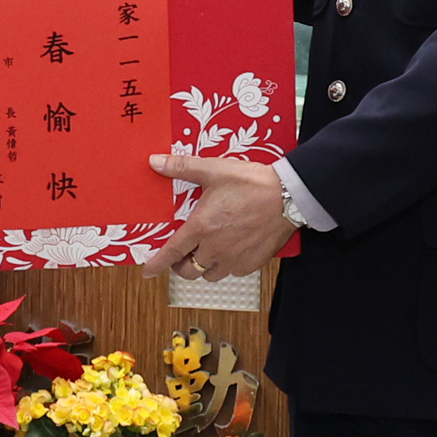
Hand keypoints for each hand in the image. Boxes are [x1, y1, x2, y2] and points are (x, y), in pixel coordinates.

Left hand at [144, 152, 294, 280]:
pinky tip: (230, 250)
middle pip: (188, 271)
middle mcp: (215, 249)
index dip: (157, 264)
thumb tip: (155, 162)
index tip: (147, 271)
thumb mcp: (214, 170)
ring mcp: (234, 259)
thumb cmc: (252, 183)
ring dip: (203, 266)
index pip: (171, 253)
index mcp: (201, 228)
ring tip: (206, 252)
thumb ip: (182, 167)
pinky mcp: (252, 263)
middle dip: (180, 266)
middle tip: (181, 255)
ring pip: (210, 274)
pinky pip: (232, 272)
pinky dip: (227, 265)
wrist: (288, 196)